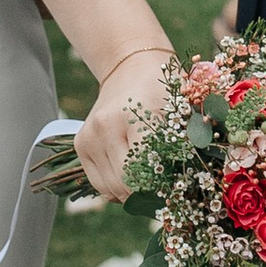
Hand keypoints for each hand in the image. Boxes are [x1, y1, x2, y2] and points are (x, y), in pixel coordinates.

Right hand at [74, 43, 177, 201]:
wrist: (130, 71)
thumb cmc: (162, 92)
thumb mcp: (179, 112)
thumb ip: (183, 145)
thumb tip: (185, 187)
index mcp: (132, 116)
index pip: (144, 169)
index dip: (161, 186)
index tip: (175, 190)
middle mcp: (104, 127)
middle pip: (125, 183)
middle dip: (147, 195)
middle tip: (165, 195)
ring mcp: (89, 137)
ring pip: (110, 188)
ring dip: (131, 195)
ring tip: (149, 186)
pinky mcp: (80, 145)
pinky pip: (99, 184)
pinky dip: (116, 189)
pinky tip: (131, 179)